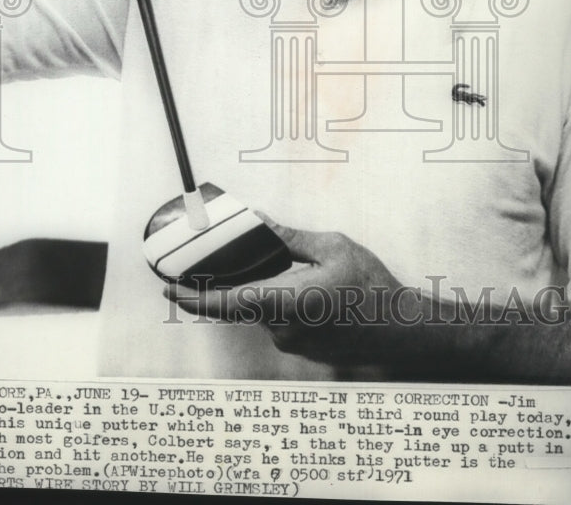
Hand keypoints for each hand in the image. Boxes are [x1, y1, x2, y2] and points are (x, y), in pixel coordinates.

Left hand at [166, 216, 402, 367]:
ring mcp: (292, 343)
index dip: (191, 296)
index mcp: (286, 302)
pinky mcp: (301, 348)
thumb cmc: (371, 286)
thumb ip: (288, 238)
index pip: (225, 303)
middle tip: (223, 259)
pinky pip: (278, 320)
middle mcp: (283, 329)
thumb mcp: (332, 247)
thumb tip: (258, 222)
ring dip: (265, 289)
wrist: (403, 329)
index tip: (167, 287)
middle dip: (232, 280)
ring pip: (261, 309)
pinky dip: (279, 301)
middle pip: (241, 302)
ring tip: (295, 269)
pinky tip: (306, 287)